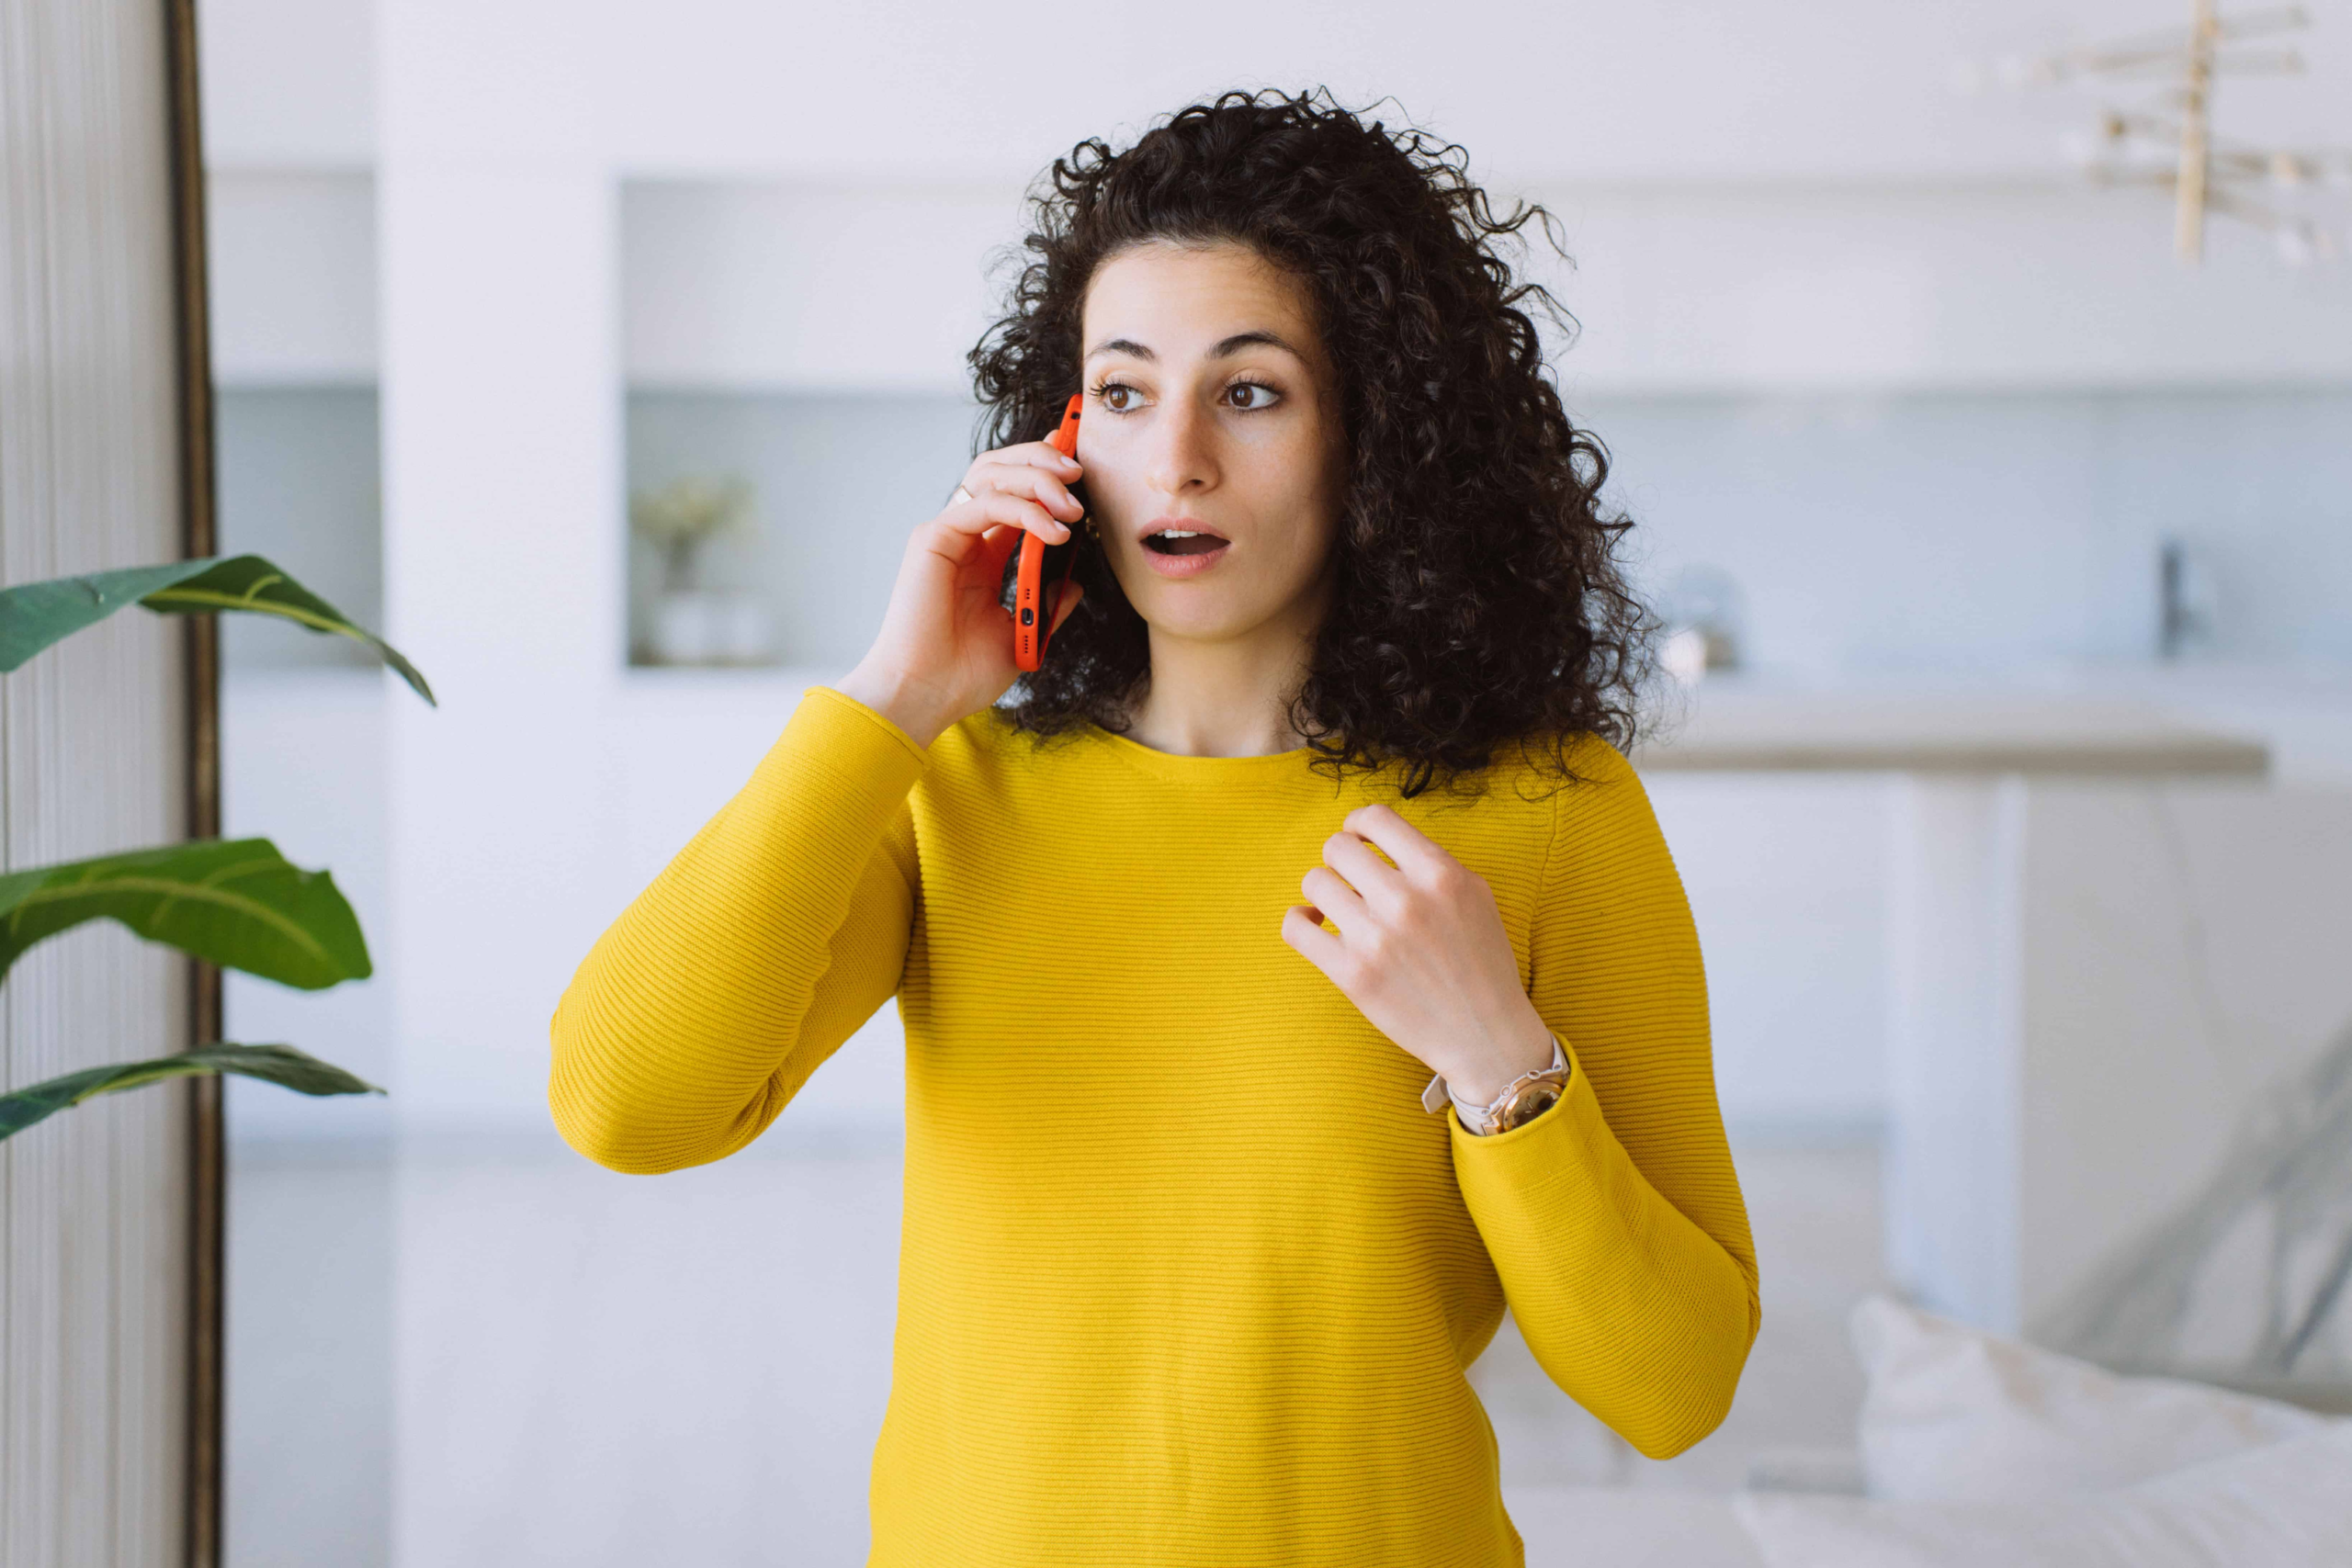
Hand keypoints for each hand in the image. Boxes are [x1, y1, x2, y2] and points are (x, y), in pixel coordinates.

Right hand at [834, 437, 1088, 746]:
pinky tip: (1052, 532)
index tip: (1075, 463)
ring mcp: (946, 534)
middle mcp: (963, 537)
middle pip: (999, 471)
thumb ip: (1047, 604)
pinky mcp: (933, 539)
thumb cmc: (963, 673)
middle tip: (1077, 471)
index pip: (1013, 495)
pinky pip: (984, 505)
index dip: (1042, 471)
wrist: (927, 695)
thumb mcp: (1023, 634)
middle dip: (1041, 461)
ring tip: (1072, 505)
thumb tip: (1073, 583)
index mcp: (981, 554)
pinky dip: (1023, 510)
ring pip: (991, 476)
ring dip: (1037, 480)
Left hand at [1280, 804, 1556, 1105]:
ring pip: (1315, 881)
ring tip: (1339, 908)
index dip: (1359, 825)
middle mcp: (1406, 900)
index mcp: (1439, 873)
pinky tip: (1314, 924)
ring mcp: (1375, 938)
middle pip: (1337, 847)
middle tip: (1352, 881)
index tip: (1360, 841)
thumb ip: (1430, 862)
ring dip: (1324, 892)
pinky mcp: (1352, 975)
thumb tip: (1378, 841)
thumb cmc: (1482, 964)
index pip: (1375, 818)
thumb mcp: (1475, 896)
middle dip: (1341, 860)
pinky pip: (1295, 927)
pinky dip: (1298, 920)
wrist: (1486, 1035)